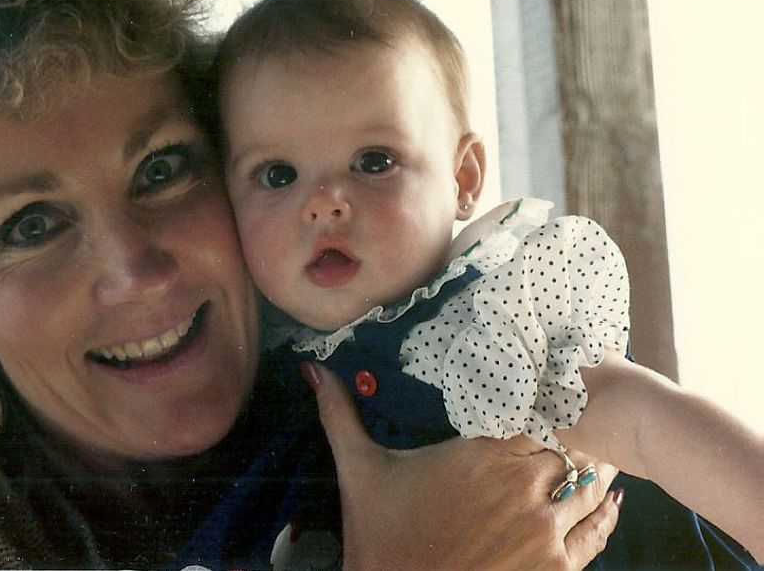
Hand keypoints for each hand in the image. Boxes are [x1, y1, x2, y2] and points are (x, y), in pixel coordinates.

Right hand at [305, 363, 622, 570]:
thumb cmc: (380, 535)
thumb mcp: (358, 469)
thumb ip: (340, 414)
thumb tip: (312, 369)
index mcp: (480, 453)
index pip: (535, 413)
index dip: (546, 402)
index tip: (550, 389)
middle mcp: (521, 485)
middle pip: (568, 446)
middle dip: (573, 433)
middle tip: (582, 418)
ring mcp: (544, 529)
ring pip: (588, 487)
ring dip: (593, 470)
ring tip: (601, 453)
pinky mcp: (557, 569)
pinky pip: (595, 534)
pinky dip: (603, 516)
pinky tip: (607, 503)